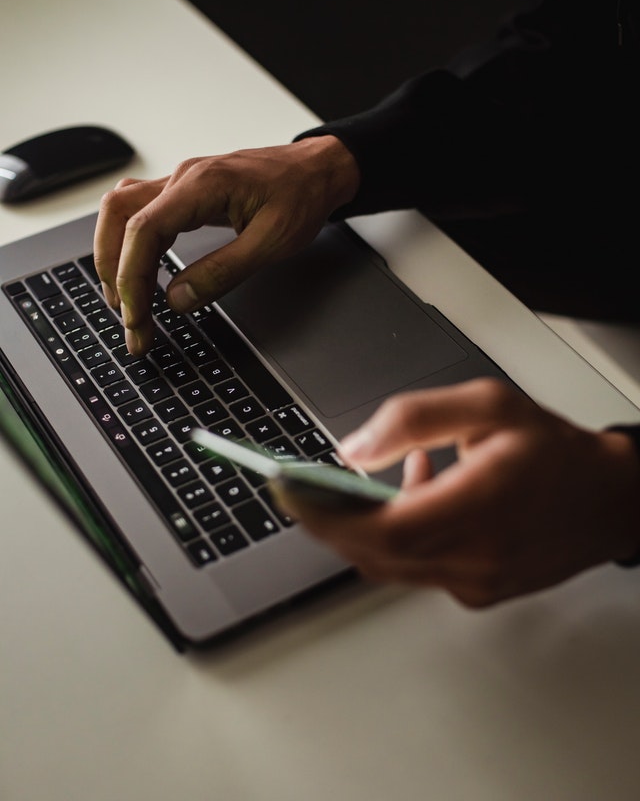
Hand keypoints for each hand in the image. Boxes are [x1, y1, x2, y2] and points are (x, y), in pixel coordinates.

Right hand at [94, 135, 358, 354]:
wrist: (317, 170)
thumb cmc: (302, 196)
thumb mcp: (272, 242)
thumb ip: (223, 272)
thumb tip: (177, 300)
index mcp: (204, 185)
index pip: (144, 230)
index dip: (132, 277)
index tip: (137, 316)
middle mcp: (183, 178)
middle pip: (118, 218)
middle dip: (114, 272)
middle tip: (130, 320)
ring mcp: (180, 183)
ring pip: (120, 213)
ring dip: (114, 257)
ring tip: (126, 302)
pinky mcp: (183, 193)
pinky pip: (139, 214)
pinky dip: (128, 245)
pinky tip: (136, 272)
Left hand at [274, 378, 639, 606]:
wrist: (609, 499)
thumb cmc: (555, 451)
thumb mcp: (486, 405)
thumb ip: (413, 418)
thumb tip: (352, 448)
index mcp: (479, 507)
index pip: (383, 530)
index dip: (328, 516)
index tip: (291, 493)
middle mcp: (475, 556)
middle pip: (375, 553)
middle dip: (331, 522)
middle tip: (307, 488)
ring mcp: (476, 582)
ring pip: (391, 566)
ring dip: (367, 527)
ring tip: (388, 478)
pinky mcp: (478, 592)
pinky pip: (417, 571)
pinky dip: (399, 540)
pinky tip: (420, 498)